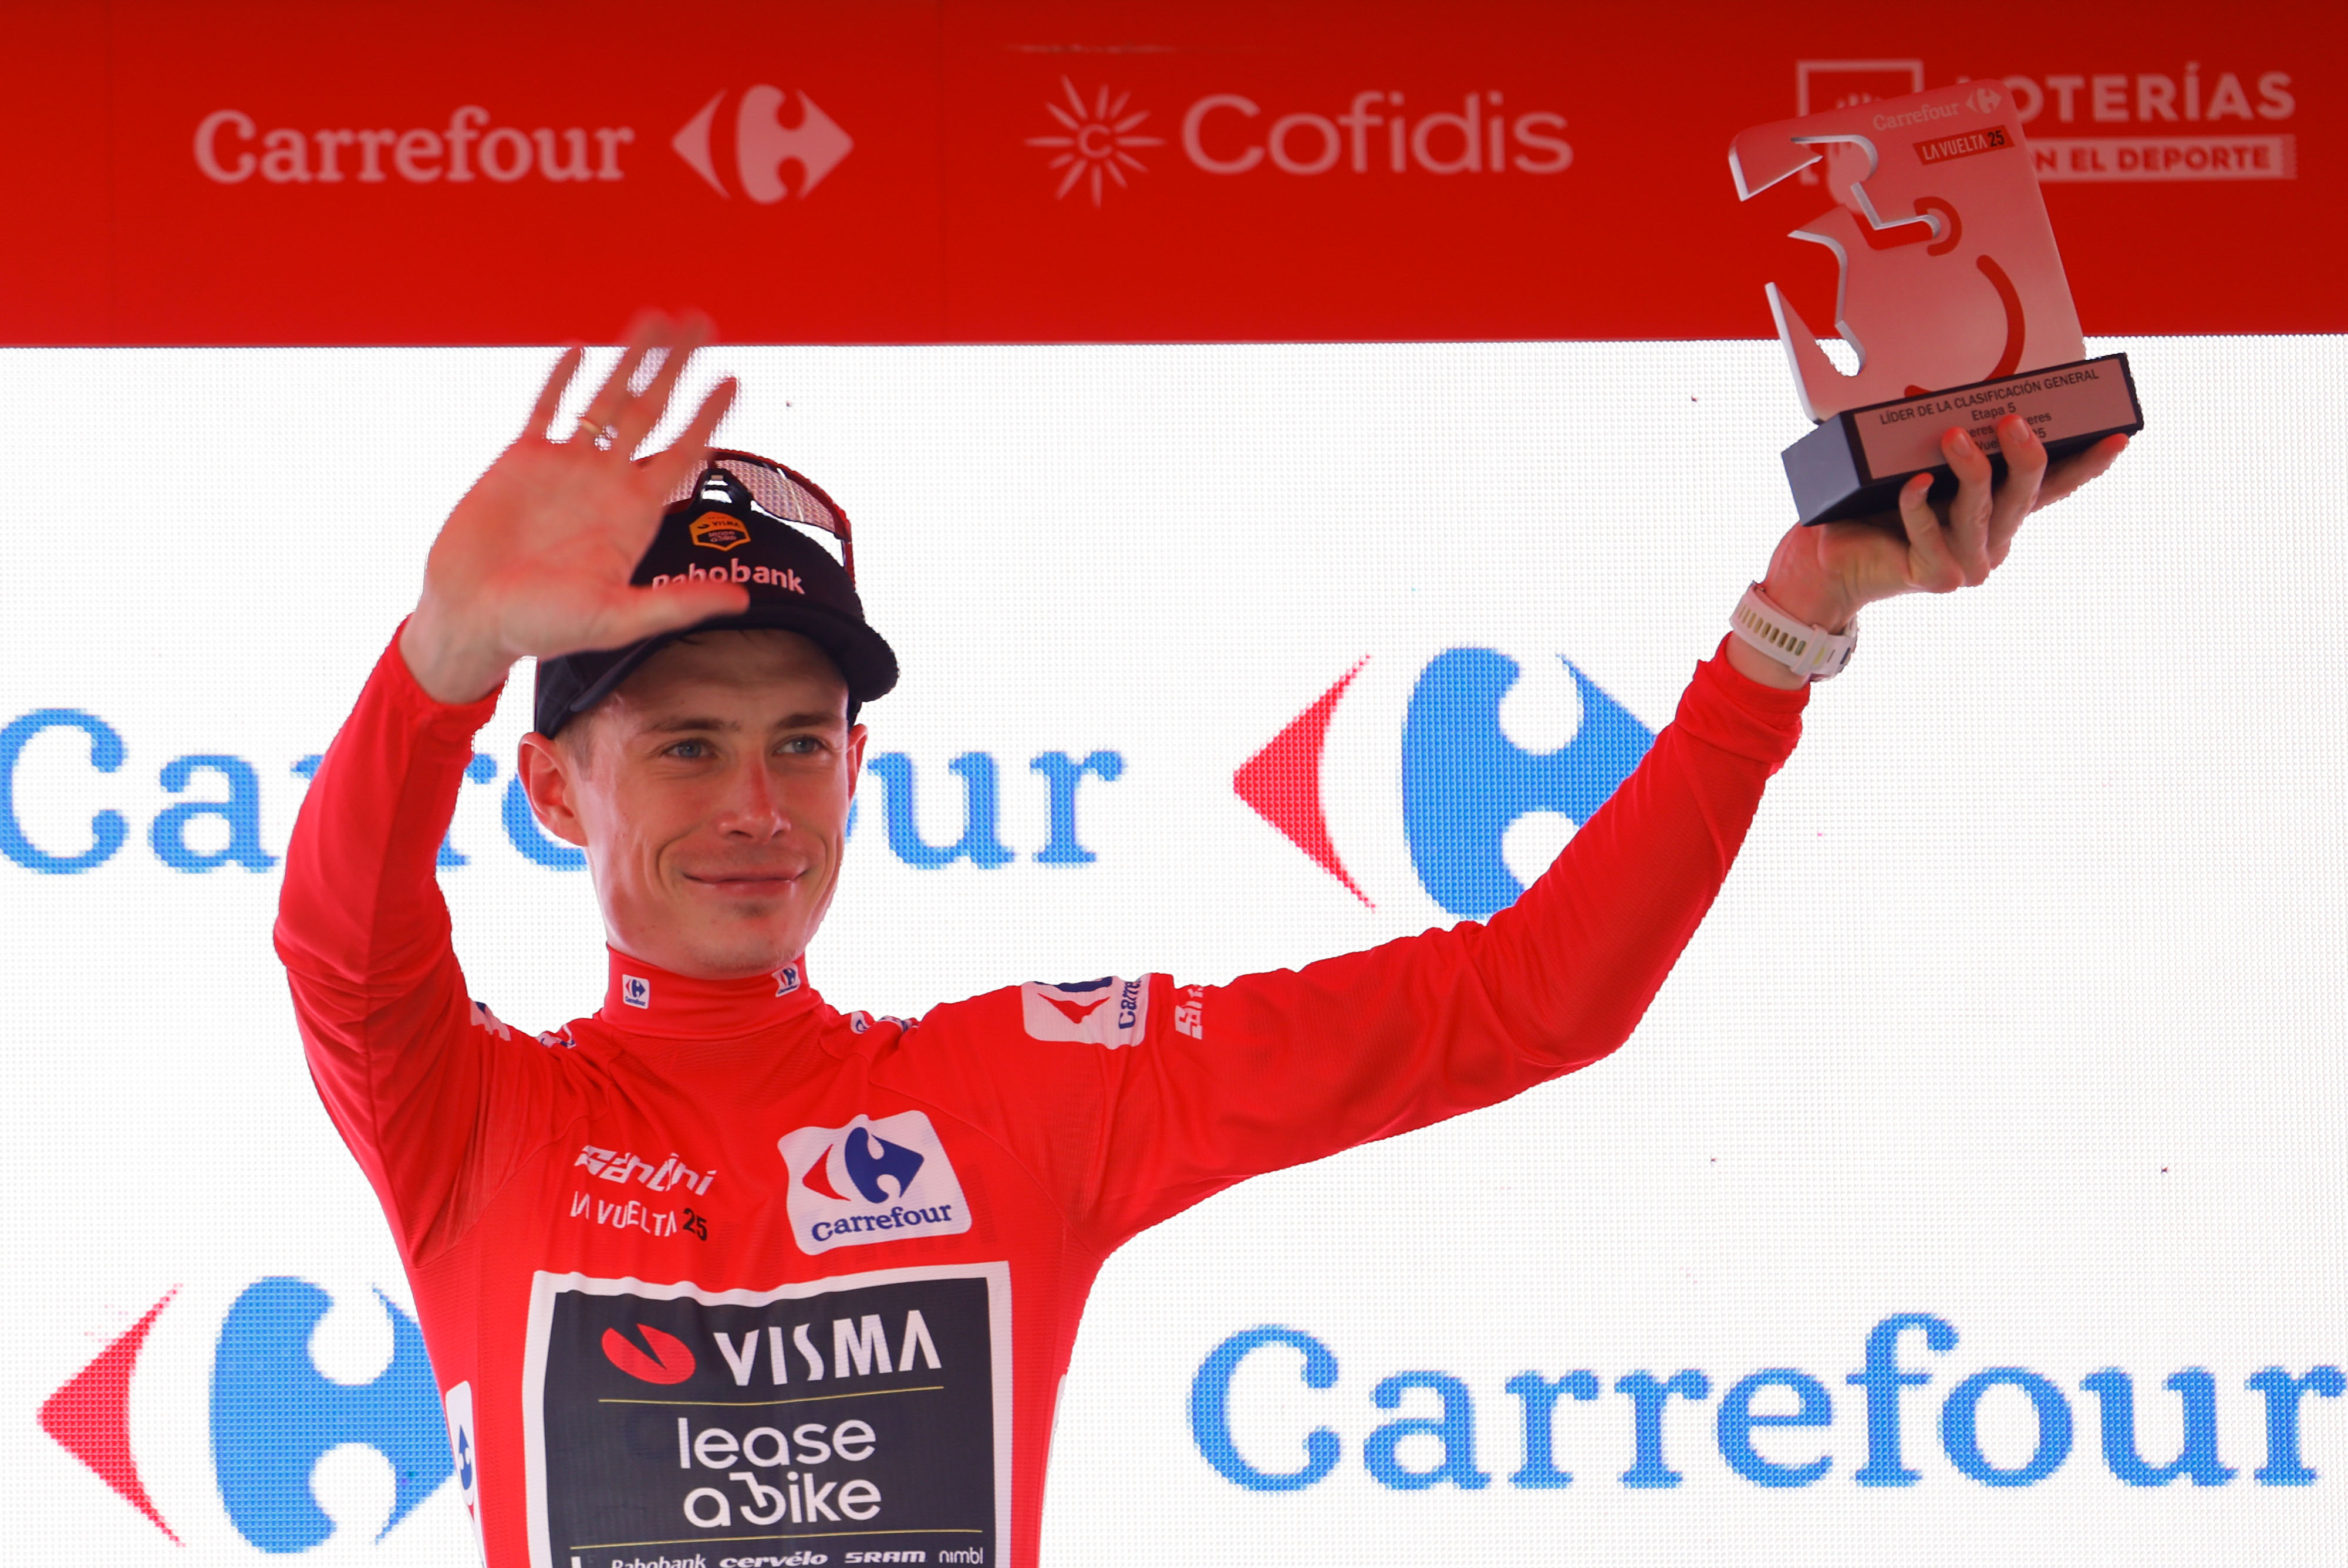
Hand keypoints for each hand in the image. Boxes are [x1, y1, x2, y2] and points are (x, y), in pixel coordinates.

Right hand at [399, 312, 744, 703]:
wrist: (473, 619)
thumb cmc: (543, 628)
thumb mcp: (616, 618)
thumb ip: (675, 604)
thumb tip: (743, 602)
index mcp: (635, 514)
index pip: (684, 452)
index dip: (709, 415)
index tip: (733, 378)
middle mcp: (607, 483)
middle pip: (652, 410)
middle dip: (677, 367)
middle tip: (703, 323)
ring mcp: (565, 467)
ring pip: (605, 398)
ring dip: (629, 358)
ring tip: (656, 318)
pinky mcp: (520, 460)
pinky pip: (545, 408)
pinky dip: (562, 378)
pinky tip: (581, 348)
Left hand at [1727, 415, 2128, 689]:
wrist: (1827, 563)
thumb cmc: (1870, 511)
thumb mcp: (1913, 468)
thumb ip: (1935, 444)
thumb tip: (1930, 398)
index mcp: (1998, 515)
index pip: (2053, 488)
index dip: (2087, 465)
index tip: (2119, 436)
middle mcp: (1992, 542)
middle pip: (2023, 493)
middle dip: (2024, 454)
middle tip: (2013, 419)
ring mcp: (1967, 563)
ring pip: (1981, 510)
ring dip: (1970, 470)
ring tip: (1952, 436)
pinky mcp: (1934, 576)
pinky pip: (1930, 532)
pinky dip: (1919, 505)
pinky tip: (1912, 484)